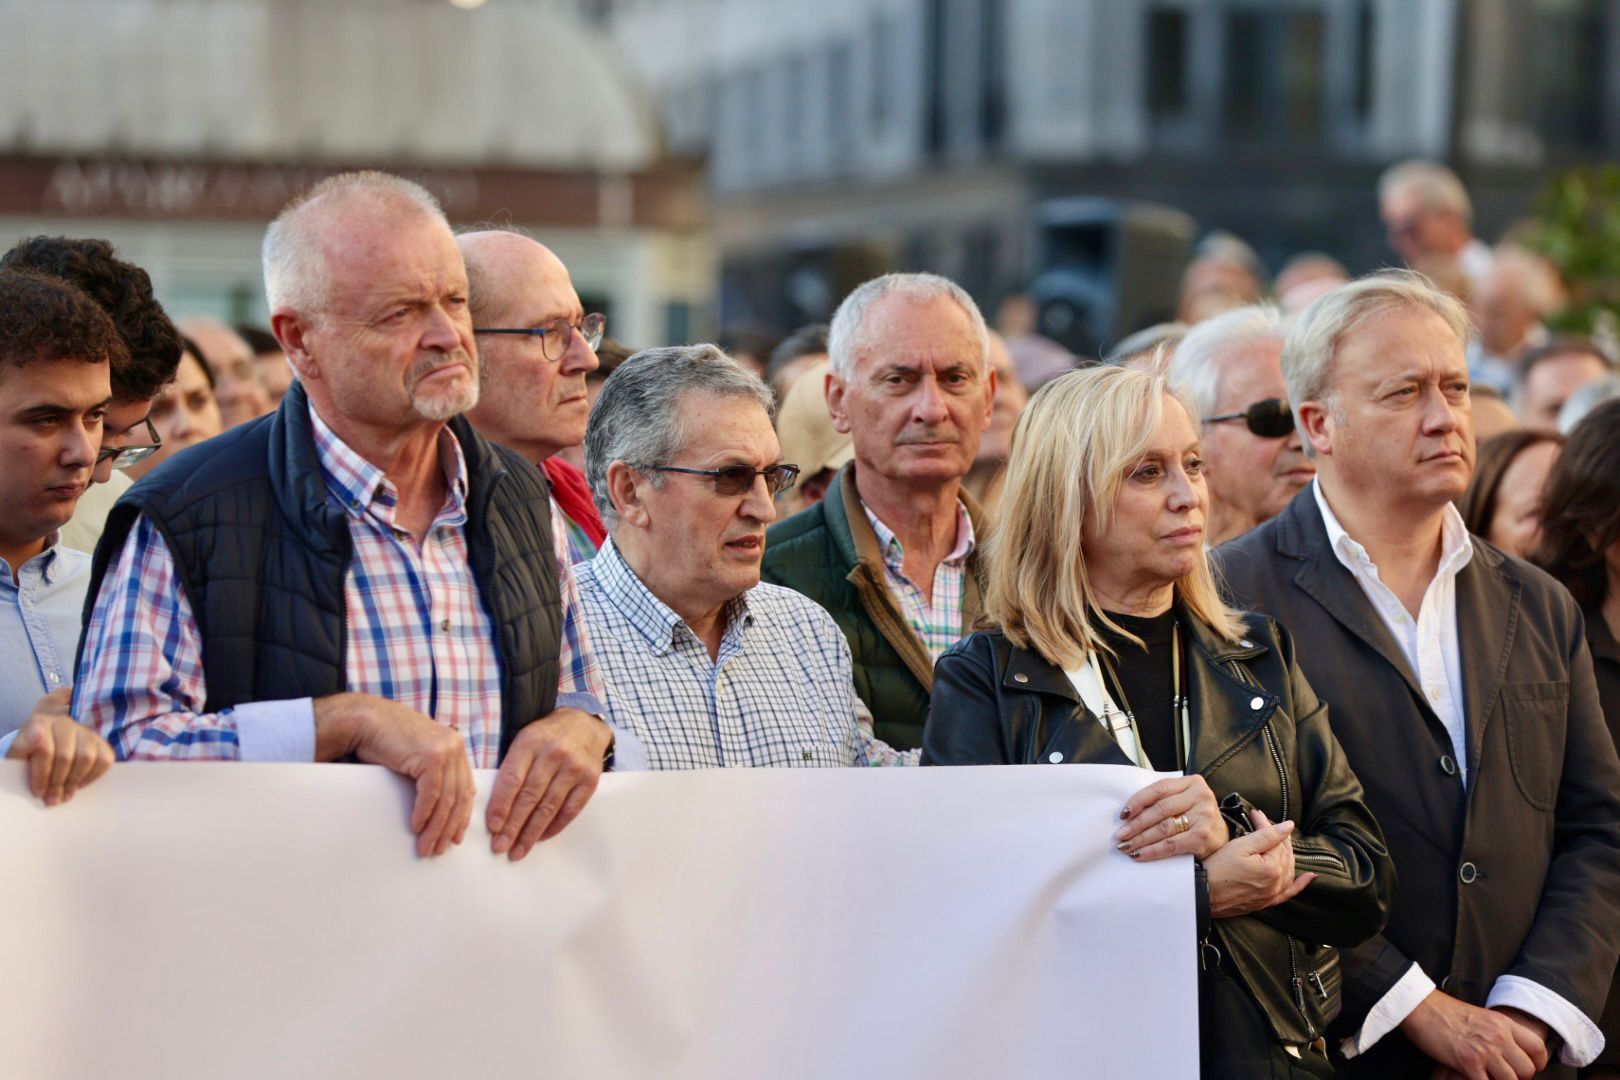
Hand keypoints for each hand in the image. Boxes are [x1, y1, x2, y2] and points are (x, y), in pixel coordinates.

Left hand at [6, 689, 113, 804]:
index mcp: (41, 722)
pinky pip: (105, 759)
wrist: (44, 744)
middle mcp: (65, 722)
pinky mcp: (100, 741)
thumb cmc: (30, 752)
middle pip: (66, 756)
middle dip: (58, 782)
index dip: (42, 775)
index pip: (45, 750)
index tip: (38, 792)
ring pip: (87, 757)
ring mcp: (85, 730)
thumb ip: (22, 746)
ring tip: (66, 793)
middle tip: (53, 798)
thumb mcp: (18, 752)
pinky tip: (80, 784)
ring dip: (75, 780)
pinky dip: (94, 776)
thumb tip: (37, 735)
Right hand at [314, 692, 473, 858]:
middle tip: (439, 849)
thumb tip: (438, 807)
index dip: (461, 816)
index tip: (455, 837)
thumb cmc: (385, 740)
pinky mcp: (431, 755)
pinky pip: (431, 794)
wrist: (365, 720)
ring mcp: (446, 749)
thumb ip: (432, 773)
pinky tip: (416, 828)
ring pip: (447, 798)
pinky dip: (424, 814)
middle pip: (459, 796)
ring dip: (436, 827)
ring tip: (426, 846)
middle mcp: (455, 746)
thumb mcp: (416, 757)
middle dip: (449, 827)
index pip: (465, 788)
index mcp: (455, 747)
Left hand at [486, 708, 611, 860]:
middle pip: (529, 796)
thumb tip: (496, 810)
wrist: (584, 725)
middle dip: (513, 825)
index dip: (501, 805)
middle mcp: (554, 754)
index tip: (493, 827)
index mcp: (531, 742)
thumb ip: (511, 767)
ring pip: (549, 807)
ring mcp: (574, 768)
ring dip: (531, 832)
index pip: (512, 778)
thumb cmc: (547, 736)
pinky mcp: (590, 780)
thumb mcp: (525, 740)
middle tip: (500, 846)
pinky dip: (554, 827)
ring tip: (518, 850)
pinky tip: (540, 838)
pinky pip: (570, 810)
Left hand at [1116, 774, 1226, 860]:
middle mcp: (1200, 796)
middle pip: (1159, 810)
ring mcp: (1204, 816)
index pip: (1158, 789)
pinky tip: (1139, 854)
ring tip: (1126, 846)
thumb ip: (1164, 799)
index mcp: (1192, 783)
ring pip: (1163, 828)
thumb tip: (1128, 813)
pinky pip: (1171, 844)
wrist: (1223, 839)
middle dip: (1136, 824)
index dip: (1137, 801)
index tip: (1122, 815)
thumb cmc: (1197, 818)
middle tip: (1120, 835)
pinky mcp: (1203, 836)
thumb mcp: (1185, 801)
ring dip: (1140, 839)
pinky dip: (1152, 851)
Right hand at [1204, 809, 1314, 916]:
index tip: (1255, 814)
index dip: (1265, 824)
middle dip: (1275, 836)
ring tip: (1279, 840)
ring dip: (1286, 854)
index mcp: (1273, 868)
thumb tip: (1289, 826)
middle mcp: (1277, 883)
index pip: (1275, 839)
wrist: (1202, 894)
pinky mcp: (1266, 902)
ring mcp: (1273, 894)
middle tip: (1262, 823)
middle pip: (1284, 854)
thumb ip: (1266, 835)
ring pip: (1288, 870)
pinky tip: (1309, 877)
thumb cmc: (1217, 870)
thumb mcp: (1240, 847)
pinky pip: (1289, 893)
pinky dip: (1300, 885)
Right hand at [1402, 990, 1546, 1078]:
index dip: (1537, 1063)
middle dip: (1519, 1078)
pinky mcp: (1468, 1062)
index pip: (1537, 1048)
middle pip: (1527, 1069)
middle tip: (1505, 1076)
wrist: (1421, 1007)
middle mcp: (1499, 1037)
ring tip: (1489, 1077)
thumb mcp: (1480, 1015)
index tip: (1528, 1068)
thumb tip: (1506, 1051)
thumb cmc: (1445, 1011)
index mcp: (1503, 1023)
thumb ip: (1496, 1032)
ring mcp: (1485, 1050)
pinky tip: (1474, 1077)